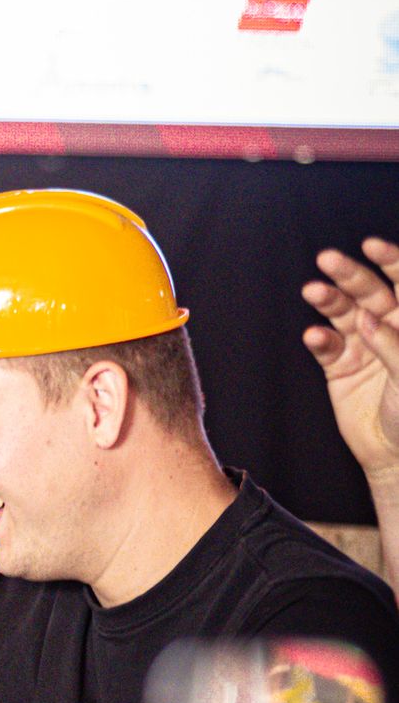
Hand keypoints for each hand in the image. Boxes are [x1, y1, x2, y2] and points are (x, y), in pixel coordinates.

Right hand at [302, 238, 398, 486]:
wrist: (396, 456)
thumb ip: (392, 345)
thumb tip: (367, 319)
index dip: (390, 260)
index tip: (372, 245)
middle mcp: (388, 328)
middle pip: (369, 291)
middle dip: (350, 274)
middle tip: (328, 259)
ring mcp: (363, 345)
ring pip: (343, 312)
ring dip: (328, 299)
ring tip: (313, 291)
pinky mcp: (340, 366)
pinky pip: (327, 347)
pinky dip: (320, 340)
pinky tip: (316, 337)